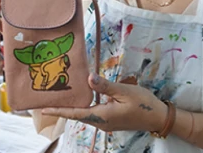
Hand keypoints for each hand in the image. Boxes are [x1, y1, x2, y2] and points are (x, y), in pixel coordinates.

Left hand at [42, 74, 167, 132]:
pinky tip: (81, 98)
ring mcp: (106, 122)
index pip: (75, 113)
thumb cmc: (144, 104)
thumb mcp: (125, 92)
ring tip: (59, 99)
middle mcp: (101, 122)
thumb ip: (105, 86)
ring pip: (85, 114)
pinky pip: (93, 113)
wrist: (158, 118)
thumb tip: (89, 78)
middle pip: (77, 115)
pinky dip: (84, 106)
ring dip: (72, 107)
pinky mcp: (110, 120)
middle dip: (62, 109)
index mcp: (102, 116)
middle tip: (46, 101)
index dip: (59, 111)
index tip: (43, 110)